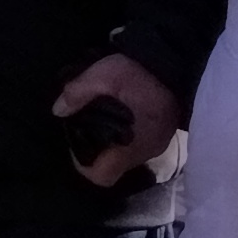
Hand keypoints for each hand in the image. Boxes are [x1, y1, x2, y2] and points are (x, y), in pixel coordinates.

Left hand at [52, 52, 181, 186]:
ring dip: (112, 145)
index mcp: (130, 145)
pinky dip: (126, 137)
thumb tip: (58, 110)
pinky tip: (122, 116)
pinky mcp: (164, 133)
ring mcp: (158, 144)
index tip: (76, 145)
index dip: (83, 166)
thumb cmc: (141, 73)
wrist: (179, 61)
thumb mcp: (103, 75)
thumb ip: (78, 92)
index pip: (102, 176)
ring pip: (127, 156)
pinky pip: (139, 144)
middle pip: (113, 167)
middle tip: (85, 129)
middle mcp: (146, 152)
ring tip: (101, 120)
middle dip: (96, 153)